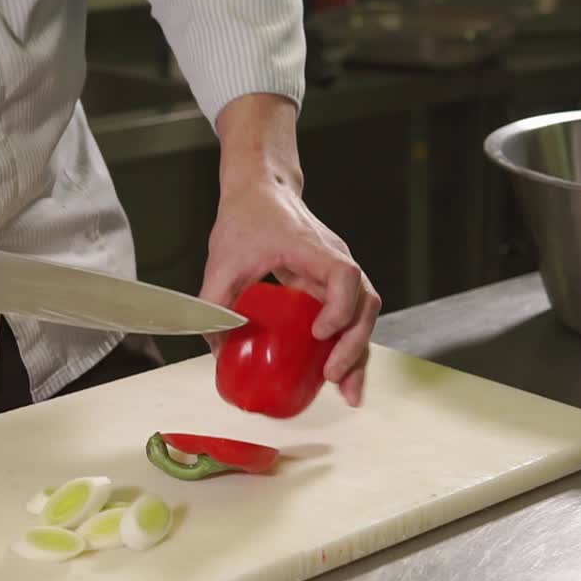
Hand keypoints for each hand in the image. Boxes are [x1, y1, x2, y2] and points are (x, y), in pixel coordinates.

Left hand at [200, 94, 380, 405]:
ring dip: (358, 352)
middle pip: (365, 303)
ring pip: (363, 315)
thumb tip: (215, 347)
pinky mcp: (329, 284)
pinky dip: (347, 346)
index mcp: (313, 249)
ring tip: (348, 391)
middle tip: (333, 376)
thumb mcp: (223, 259)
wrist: (260, 189)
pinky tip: (340, 374)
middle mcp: (334, 260)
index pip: (344, 276)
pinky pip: (349, 317)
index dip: (340, 307)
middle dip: (354, 344)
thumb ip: (215, 300)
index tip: (320, 332)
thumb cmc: (247, 215)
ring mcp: (336, 272)